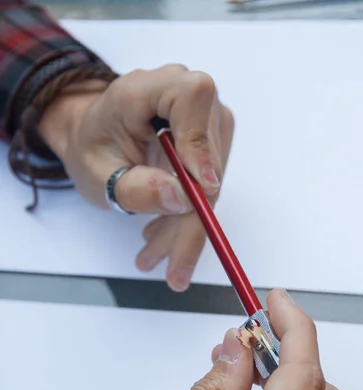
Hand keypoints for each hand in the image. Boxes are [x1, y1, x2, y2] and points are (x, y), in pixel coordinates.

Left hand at [38, 66, 233, 291]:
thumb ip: (136, 188)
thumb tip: (183, 199)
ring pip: (213, 178)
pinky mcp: (210, 139)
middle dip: (193, 218)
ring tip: (156, 255)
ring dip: (188, 226)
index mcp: (144, 89)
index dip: (200, 144)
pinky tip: (164, 239)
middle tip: (175, 268)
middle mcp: (181, 94)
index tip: (200, 192)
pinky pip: (208, 184)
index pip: (193, 98)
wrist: (92, 139)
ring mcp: (202, 116)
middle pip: (208, 154)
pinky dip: (188, 217)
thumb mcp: (99, 175)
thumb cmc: (91, 149)